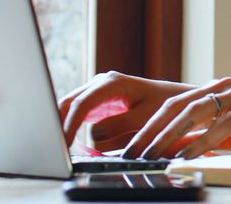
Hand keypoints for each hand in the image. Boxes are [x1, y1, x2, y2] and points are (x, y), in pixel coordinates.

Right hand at [58, 71, 194, 149]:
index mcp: (112, 82)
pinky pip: (78, 113)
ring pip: (70, 107)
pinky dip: (71, 126)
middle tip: (55, 148)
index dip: (70, 123)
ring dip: (63, 125)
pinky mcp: (97, 103)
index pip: (82, 103)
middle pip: (69, 102)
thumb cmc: (164, 105)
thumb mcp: (145, 116)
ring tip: (60, 147)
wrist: (174, 98)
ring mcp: (97, 92)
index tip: (64, 142)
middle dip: (59, 123)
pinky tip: (70, 143)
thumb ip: (120, 124)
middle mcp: (100, 83)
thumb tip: (93, 134)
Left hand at [122, 77, 230, 159]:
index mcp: (216, 90)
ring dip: (169, 137)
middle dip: (149, 131)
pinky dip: (202, 141)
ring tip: (151, 156)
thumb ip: (206, 137)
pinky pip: (223, 124)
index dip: (148, 126)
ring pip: (196, 112)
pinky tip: (187, 155)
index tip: (128, 148)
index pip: (173, 106)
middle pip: (177, 106)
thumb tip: (173, 153)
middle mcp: (225, 86)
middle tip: (129, 153)